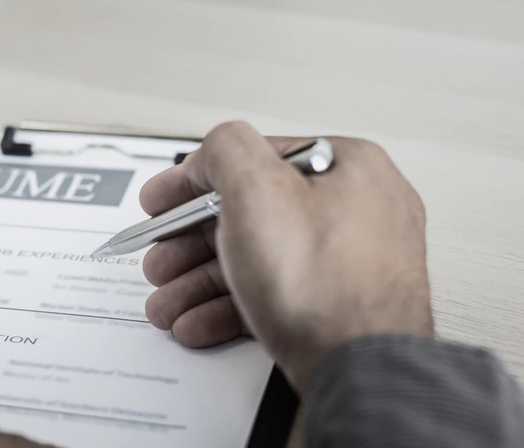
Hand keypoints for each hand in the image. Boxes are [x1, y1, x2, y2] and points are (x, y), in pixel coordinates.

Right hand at [141, 121, 431, 392]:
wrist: (362, 373)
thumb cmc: (324, 285)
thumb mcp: (256, 190)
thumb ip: (226, 150)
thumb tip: (215, 151)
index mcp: (346, 166)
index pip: (253, 158)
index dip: (194, 180)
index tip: (162, 200)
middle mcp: (358, 209)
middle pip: (250, 214)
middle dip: (190, 243)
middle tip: (161, 258)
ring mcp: (353, 261)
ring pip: (258, 260)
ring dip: (200, 281)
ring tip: (168, 301)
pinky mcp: (342, 305)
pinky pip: (275, 294)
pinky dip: (230, 306)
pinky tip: (198, 321)